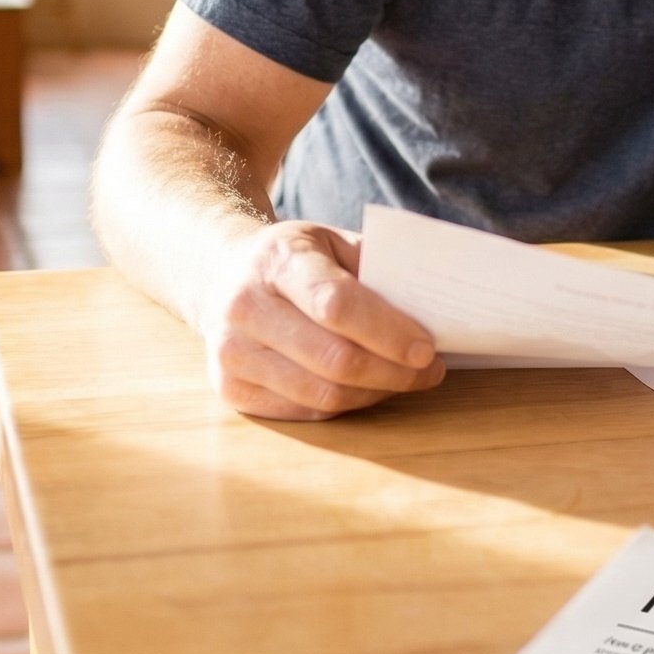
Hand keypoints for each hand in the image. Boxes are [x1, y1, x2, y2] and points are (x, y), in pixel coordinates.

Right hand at [190, 221, 444, 419]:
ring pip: (321, 394)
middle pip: (333, 358)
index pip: (336, 304)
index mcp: (277, 260)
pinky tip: (367, 389)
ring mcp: (232, 352)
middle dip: (392, 371)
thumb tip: (432, 313)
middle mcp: (245, 306)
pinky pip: (304, 412)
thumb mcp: (331, 242)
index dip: (387, 332)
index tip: (427, 348)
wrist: (220, 275)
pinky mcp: (230, 388)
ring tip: (404, 380)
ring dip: (374, 393)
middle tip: (429, 370)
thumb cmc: (294, 259)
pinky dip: (346, 405)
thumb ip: (374, 270)